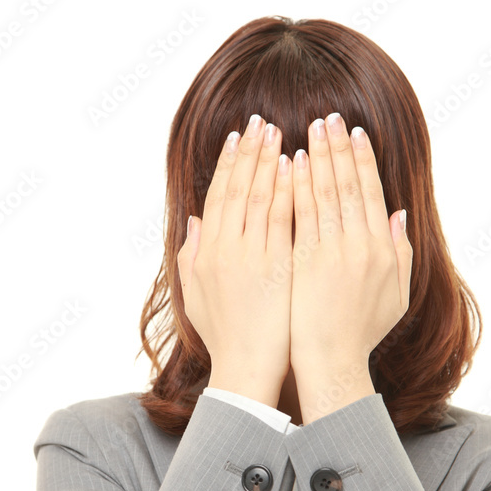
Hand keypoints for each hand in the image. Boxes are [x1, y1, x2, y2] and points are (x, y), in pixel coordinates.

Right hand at [177, 114, 293, 405]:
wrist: (245, 369)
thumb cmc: (225, 337)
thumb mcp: (196, 296)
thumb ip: (191, 256)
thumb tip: (194, 223)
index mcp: (205, 253)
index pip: (217, 196)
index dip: (228, 164)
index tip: (239, 137)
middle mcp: (224, 249)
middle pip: (238, 188)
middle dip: (250, 152)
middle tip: (261, 121)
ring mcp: (250, 256)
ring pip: (260, 197)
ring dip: (270, 162)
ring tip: (281, 133)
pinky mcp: (276, 267)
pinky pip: (284, 219)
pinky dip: (289, 191)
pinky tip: (298, 168)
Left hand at [289, 113, 412, 409]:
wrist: (331, 362)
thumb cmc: (361, 332)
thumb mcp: (396, 295)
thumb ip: (401, 253)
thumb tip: (398, 214)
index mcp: (383, 250)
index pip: (372, 192)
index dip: (363, 160)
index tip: (355, 133)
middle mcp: (360, 246)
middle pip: (349, 185)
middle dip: (339, 148)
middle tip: (330, 117)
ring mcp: (332, 253)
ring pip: (325, 193)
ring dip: (319, 157)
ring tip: (312, 128)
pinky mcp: (304, 261)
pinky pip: (301, 215)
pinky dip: (299, 186)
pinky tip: (293, 162)